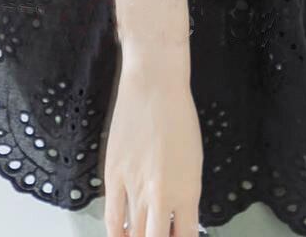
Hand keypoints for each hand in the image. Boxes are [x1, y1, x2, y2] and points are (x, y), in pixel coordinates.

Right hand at [101, 57, 203, 236]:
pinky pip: (111, 218)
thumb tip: (177, 220)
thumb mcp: (193, 161)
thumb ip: (185, 195)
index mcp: (188, 191)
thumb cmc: (179, 116)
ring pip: (132, 235)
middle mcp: (161, 195)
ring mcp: (134, 187)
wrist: (154, 85)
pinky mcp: (113, 175)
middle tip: (157, 235)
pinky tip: (120, 234)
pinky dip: (116, 233)